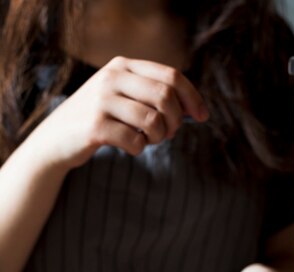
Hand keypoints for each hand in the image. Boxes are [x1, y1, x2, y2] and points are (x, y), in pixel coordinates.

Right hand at [31, 56, 208, 169]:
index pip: (171, 75)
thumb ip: (152, 96)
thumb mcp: (123, 97)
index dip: (193, 97)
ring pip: (153, 121)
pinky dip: (140, 150)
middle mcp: (112, 77)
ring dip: (159, 137)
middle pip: (166, 96)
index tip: (203, 117)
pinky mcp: (95, 127)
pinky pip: (135, 141)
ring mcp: (101, 101)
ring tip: (149, 140)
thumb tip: (194, 110)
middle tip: (170, 134)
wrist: (56, 139)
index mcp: (123, 65)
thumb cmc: (100, 120)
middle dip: (176, 121)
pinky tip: (131, 148)